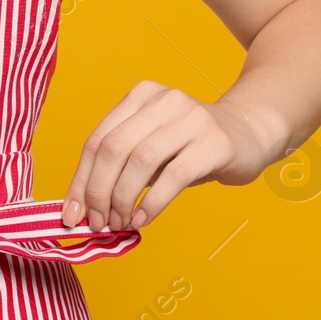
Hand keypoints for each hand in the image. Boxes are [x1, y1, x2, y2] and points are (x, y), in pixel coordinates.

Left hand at [61, 80, 269, 231]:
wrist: (249, 132)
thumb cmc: (191, 147)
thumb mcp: (152, 146)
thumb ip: (121, 167)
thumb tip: (85, 207)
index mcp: (140, 96)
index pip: (98, 140)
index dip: (81, 180)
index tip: (71, 214)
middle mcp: (164, 100)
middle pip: (114, 148)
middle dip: (98, 192)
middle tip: (97, 223)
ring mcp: (191, 118)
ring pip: (141, 160)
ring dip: (123, 198)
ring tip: (120, 222)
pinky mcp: (214, 142)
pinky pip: (174, 176)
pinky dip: (152, 203)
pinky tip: (142, 219)